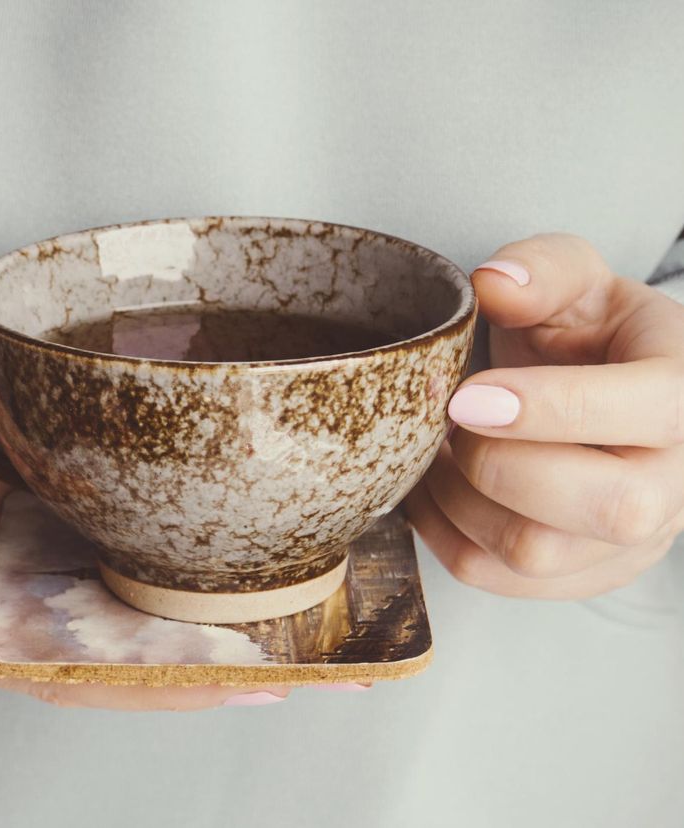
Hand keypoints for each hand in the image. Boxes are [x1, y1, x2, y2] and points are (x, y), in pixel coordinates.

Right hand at [0, 310, 306, 708]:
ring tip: (298, 625)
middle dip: (202, 666)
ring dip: (203, 620)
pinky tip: (237, 560)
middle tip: (305, 664)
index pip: (52, 674)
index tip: (235, 682)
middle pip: (105, 656)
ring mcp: (23, 559)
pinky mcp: (45, 513)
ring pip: (120, 610)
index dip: (144, 685)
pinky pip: (115, 549)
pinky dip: (175, 562)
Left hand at [405, 233, 683, 598]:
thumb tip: (494, 284)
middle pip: (607, 507)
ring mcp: (631, 542)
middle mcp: (677, 481)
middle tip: (456, 419)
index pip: (649, 411)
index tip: (468, 396)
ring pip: (535, 553)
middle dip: (502, 463)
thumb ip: (543, 269)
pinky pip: (490, 575)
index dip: (551, 408)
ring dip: (458, 496)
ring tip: (443, 444)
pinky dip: (439, 527)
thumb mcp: (578, 280)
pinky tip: (437, 480)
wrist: (596, 394)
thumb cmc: (590, 334)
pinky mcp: (578, 574)